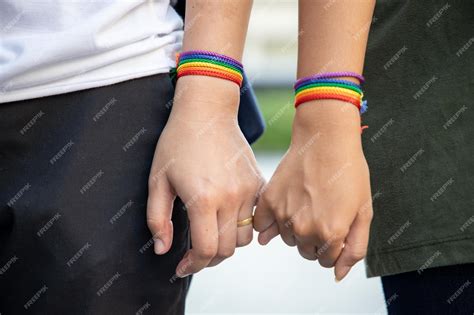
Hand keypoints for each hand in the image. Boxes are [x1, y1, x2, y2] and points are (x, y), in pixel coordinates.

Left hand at [147, 77, 263, 277]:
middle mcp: (230, 198)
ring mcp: (248, 190)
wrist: (207, 112)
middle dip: (208, 259)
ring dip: (227, 243)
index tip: (182, 268)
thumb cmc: (177, 144)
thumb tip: (163, 250)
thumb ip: (158, 220)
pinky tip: (228, 218)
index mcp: (203, 200)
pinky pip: (257, 217)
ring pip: (245, 237)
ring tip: (211, 234)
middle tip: (193, 254)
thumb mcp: (158, 180)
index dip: (193, 266)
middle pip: (227, 249)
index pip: (205, 250)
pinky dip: (245, 226)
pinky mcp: (258, 182)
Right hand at [254, 101, 372, 280]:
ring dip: (296, 228)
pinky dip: (269, 223)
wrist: (325, 139)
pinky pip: (262, 226)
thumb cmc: (349, 171)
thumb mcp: (363, 211)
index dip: (334, 246)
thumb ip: (354, 249)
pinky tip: (283, 208)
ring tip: (307, 203)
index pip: (327, 260)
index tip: (335, 226)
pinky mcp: (268, 201)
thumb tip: (338, 275)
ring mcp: (284, 216)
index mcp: (331, 234)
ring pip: (288, 239)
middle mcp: (305, 229)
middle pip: (306, 252)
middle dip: (316, 239)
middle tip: (322, 212)